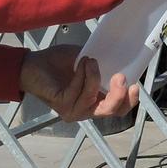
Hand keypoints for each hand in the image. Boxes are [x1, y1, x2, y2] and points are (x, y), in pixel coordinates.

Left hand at [19, 44, 136, 122]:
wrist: (32, 64)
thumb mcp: (87, 61)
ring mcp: (73, 110)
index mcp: (96, 101)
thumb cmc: (59, 62)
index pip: (118, 110)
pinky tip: (79, 63)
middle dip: (118, 95)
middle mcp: (86, 110)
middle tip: (119, 76)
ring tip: (89, 60)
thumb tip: (120, 56)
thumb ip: (102, 65)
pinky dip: (81, 74)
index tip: (135, 86)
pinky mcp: (61, 104)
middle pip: (111, 111)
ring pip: (92, 98)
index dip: (130, 101)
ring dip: (93, 76)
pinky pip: (77, 90)